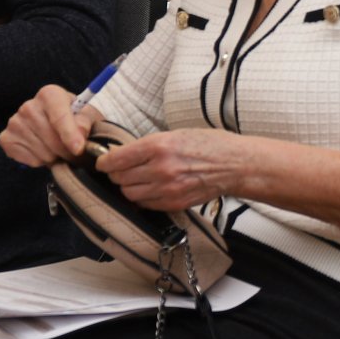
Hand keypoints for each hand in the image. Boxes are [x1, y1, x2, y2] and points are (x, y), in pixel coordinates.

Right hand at [1, 84, 103, 167]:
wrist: (58, 124)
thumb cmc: (75, 118)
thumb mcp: (86, 116)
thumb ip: (84, 123)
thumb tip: (79, 136)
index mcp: (50, 94)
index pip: (59, 117)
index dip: (70, 135)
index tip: (78, 149)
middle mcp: (28, 106)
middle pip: (51, 138)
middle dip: (66, 150)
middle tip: (74, 152)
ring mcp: (14, 122)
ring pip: (42, 152)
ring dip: (55, 157)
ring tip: (58, 149)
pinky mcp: (6, 139)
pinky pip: (29, 159)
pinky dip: (40, 161)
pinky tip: (44, 151)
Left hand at [95, 127, 253, 213]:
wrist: (236, 165)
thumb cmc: (210, 145)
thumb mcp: (176, 134)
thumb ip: (149, 146)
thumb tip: (123, 155)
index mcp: (159, 146)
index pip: (116, 159)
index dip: (105, 162)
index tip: (103, 162)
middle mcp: (160, 168)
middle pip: (119, 178)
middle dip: (117, 174)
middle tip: (122, 170)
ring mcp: (167, 188)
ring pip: (129, 193)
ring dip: (129, 187)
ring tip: (137, 180)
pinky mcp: (174, 203)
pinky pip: (145, 204)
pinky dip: (143, 198)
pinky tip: (151, 189)